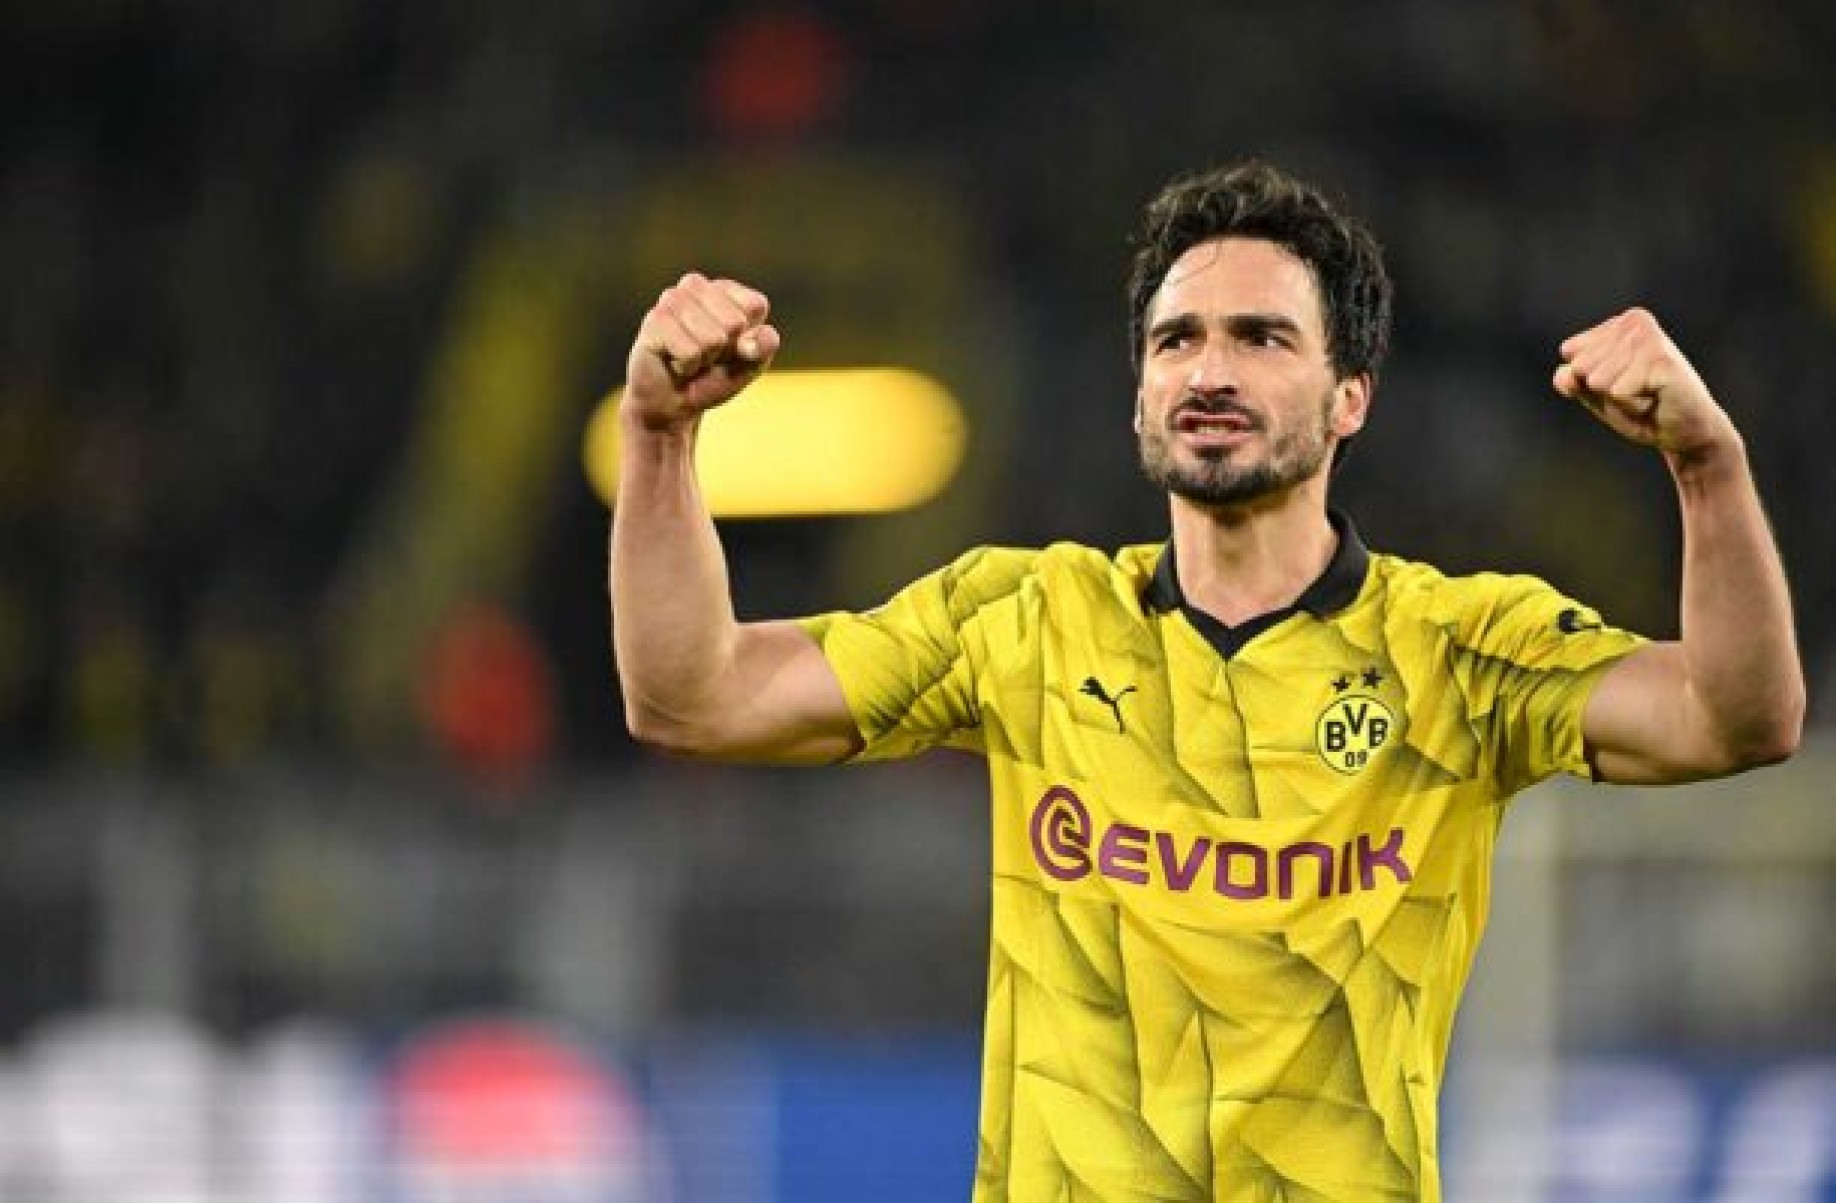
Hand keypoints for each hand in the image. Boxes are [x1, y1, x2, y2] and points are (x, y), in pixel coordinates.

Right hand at [624, 273, 780, 432]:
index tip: (730, 348)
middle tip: (706, 356)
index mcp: (724, 289)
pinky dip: (688, 367)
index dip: (749, 339)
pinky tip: (674, 362)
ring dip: (705, 360)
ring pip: (713, 338)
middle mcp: (695, 286)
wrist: (672, 402)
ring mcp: (671, 300)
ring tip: (690, 358)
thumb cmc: (713, 376)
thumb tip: (750, 343)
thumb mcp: (751, 363)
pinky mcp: (654, 320)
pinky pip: (690, 352)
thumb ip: (764, 346)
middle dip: (725, 351)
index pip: (755, 306)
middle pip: (735, 322)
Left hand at [1552, 307, 1737, 457]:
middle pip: (1580, 366)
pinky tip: (1655, 399)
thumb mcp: (1595, 395)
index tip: (1621, 382)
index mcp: (1618, 323)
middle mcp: (1634, 321)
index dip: (1587, 379)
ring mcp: (1649, 338)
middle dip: (1603, 390)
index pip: (1569, 351)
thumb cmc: (1641, 409)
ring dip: (1619, 398)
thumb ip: (1572, 381)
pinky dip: (1631, 405)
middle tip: (1636, 391)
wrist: (1685, 432)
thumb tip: (1564, 374)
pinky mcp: (1661, 360)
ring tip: (1646, 395)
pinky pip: (1616, 392)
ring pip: (1597, 380)